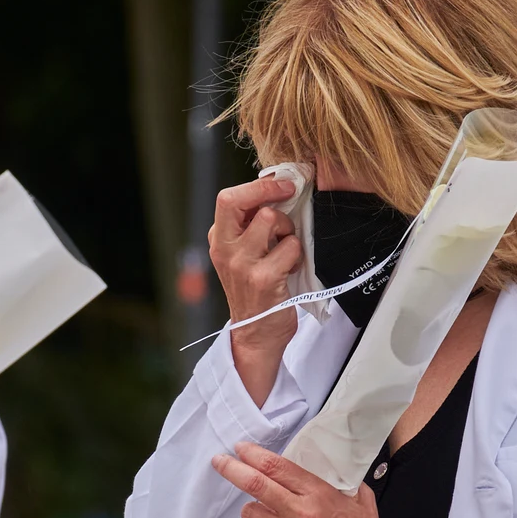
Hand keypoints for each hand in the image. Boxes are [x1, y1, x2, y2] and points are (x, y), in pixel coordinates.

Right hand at [209, 175, 303, 402]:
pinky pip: (290, 247)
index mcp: (219, 239)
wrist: (256, 334)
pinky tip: (290, 269)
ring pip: (271, 220)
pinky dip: (297, 255)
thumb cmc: (256, 291)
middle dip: (270, 192)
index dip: (257, 186)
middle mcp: (225, 250)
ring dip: (288, 230)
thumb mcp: (244, 255)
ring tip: (286, 249)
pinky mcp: (263, 279)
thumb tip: (278, 190)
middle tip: (289, 194)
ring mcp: (242, 264)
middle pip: (240, 201)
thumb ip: (252, 226)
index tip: (281, 184)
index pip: (227, 198)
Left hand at [212, 441, 426, 517]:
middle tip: (220, 462)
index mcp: (320, 494)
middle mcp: (302, 513)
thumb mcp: (359, 501)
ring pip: (251, 514)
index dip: (253, 455)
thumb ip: (338, 484)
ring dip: (251, 510)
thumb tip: (325, 471)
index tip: (240, 449)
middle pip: (255, 485)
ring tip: (263, 513)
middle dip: (232, 469)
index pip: (277, 467)